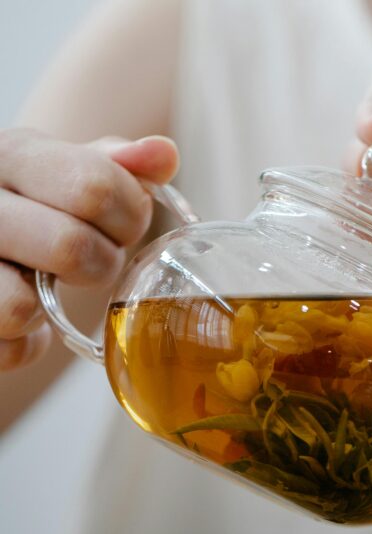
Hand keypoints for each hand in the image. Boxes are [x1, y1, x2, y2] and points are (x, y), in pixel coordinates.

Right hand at [0, 129, 177, 370]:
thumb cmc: (39, 205)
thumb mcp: (72, 169)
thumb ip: (119, 162)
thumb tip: (163, 154)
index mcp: (8, 153)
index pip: (94, 187)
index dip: (131, 217)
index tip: (125, 224)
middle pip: (69, 248)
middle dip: (101, 264)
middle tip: (94, 259)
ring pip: (21, 306)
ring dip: (52, 306)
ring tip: (44, 283)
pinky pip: (9, 348)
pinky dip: (28, 344)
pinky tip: (25, 316)